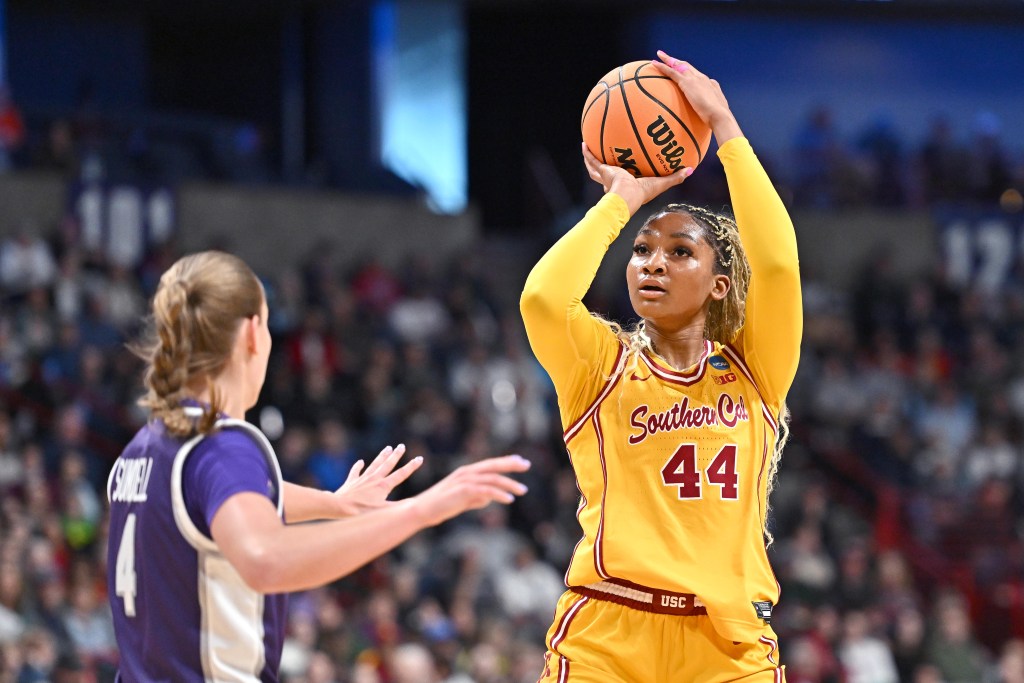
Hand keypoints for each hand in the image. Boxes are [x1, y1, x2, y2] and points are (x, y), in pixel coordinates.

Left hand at [333, 444, 422, 515]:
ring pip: (374, 464)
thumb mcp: (383, 511)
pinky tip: (360, 461)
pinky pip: (356, 472)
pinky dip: (358, 466)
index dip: (411, 467)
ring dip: (382, 456)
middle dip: (396, 455)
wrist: (339, 507)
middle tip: (402, 446)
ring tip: (388, 447)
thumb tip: (414, 503)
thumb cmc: (362, 511)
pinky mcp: (351, 482)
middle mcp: (374, 479)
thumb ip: (399, 507)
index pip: (401, 474)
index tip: (419, 458)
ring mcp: (362, 479)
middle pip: (387, 464)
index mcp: (383, 486)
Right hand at [412, 455, 530, 526]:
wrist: (423, 511)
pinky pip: (486, 490)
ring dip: (509, 484)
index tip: (521, 461)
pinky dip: (499, 494)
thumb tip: (488, 498)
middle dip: (511, 465)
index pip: (490, 464)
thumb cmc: (441, 506)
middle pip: (493, 465)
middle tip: (527, 465)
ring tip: (523, 490)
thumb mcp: (462, 501)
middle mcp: (466, 473)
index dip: (506, 461)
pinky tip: (509, 499)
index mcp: (467, 473)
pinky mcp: (463, 490)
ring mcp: (464, 480)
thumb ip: (475, 498)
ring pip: (492, 478)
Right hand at [583, 142, 689, 215]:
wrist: (626, 196)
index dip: (625, 174)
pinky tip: (584, 142)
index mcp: (626, 185)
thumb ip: (675, 177)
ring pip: (595, 167)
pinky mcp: (602, 171)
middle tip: (604, 158)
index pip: (625, 179)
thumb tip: (692, 169)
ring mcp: (606, 176)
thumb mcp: (661, 183)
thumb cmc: (642, 193)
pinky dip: (587, 153)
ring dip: (591, 158)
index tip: (626, 170)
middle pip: (606, 173)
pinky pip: (592, 160)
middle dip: (604, 167)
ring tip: (588, 147)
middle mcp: (613, 181)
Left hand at [649, 51, 742, 144]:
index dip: (687, 69)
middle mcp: (701, 77)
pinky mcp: (687, 83)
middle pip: (686, 66)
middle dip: (676, 60)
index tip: (681, 68)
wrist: (719, 115)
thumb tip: (708, 106)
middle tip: (666, 56)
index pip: (695, 73)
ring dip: (668, 59)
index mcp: (708, 82)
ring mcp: (694, 79)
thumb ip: (710, 104)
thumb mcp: (715, 108)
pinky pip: (672, 72)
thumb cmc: (718, 117)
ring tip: (659, 55)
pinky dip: (663, 67)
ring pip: (678, 65)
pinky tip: (655, 64)